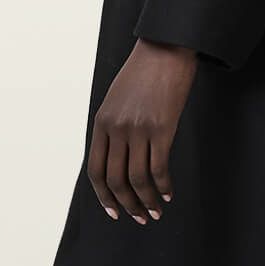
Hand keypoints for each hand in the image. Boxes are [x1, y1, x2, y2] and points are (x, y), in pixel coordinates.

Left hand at [86, 38, 197, 222]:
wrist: (165, 48)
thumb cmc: (144, 73)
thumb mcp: (117, 99)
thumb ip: (114, 127)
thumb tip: (119, 159)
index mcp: (101, 122)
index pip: (95, 171)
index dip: (104, 196)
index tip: (115, 212)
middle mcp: (116, 128)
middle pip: (116, 180)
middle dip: (127, 205)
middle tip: (139, 218)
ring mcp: (138, 129)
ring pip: (138, 179)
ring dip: (147, 201)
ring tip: (156, 212)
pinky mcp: (162, 128)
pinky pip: (159, 168)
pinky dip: (163, 187)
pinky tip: (169, 194)